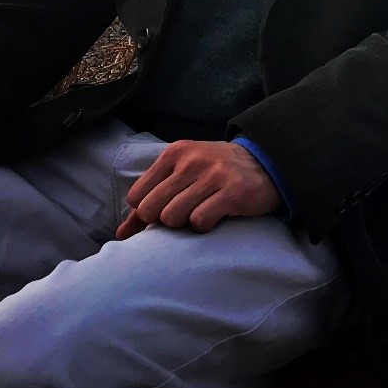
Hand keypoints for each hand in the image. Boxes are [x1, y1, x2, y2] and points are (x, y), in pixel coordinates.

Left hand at [116, 139, 279, 238]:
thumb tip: (121, 234)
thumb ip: (150, 201)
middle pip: (151, 210)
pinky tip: (217, 214)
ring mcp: (214, 175)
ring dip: (185, 223)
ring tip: (201, 211)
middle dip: (163, 220)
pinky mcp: (233, 192)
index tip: (167, 207)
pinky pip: (200, 221)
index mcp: (175, 153)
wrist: (266, 164)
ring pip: (173, 217)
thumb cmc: (216, 173)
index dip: (148, 210)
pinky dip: (205, 225)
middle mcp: (193, 161)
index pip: (137, 197)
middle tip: (184, 213)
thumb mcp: (182, 176)